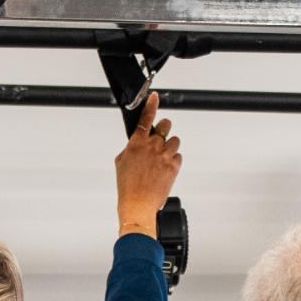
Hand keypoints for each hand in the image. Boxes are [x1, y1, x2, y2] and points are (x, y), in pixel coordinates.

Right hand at [115, 92, 182, 238]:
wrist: (138, 204)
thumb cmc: (127, 186)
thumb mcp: (121, 163)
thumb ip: (131, 148)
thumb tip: (138, 143)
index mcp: (137, 143)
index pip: (146, 118)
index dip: (151, 104)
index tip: (154, 96)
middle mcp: (152, 146)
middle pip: (166, 125)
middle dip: (164, 129)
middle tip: (160, 138)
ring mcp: (164, 155)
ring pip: (175, 140)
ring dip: (170, 146)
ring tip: (161, 159)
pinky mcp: (174, 166)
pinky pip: (178, 156)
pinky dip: (173, 160)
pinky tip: (165, 169)